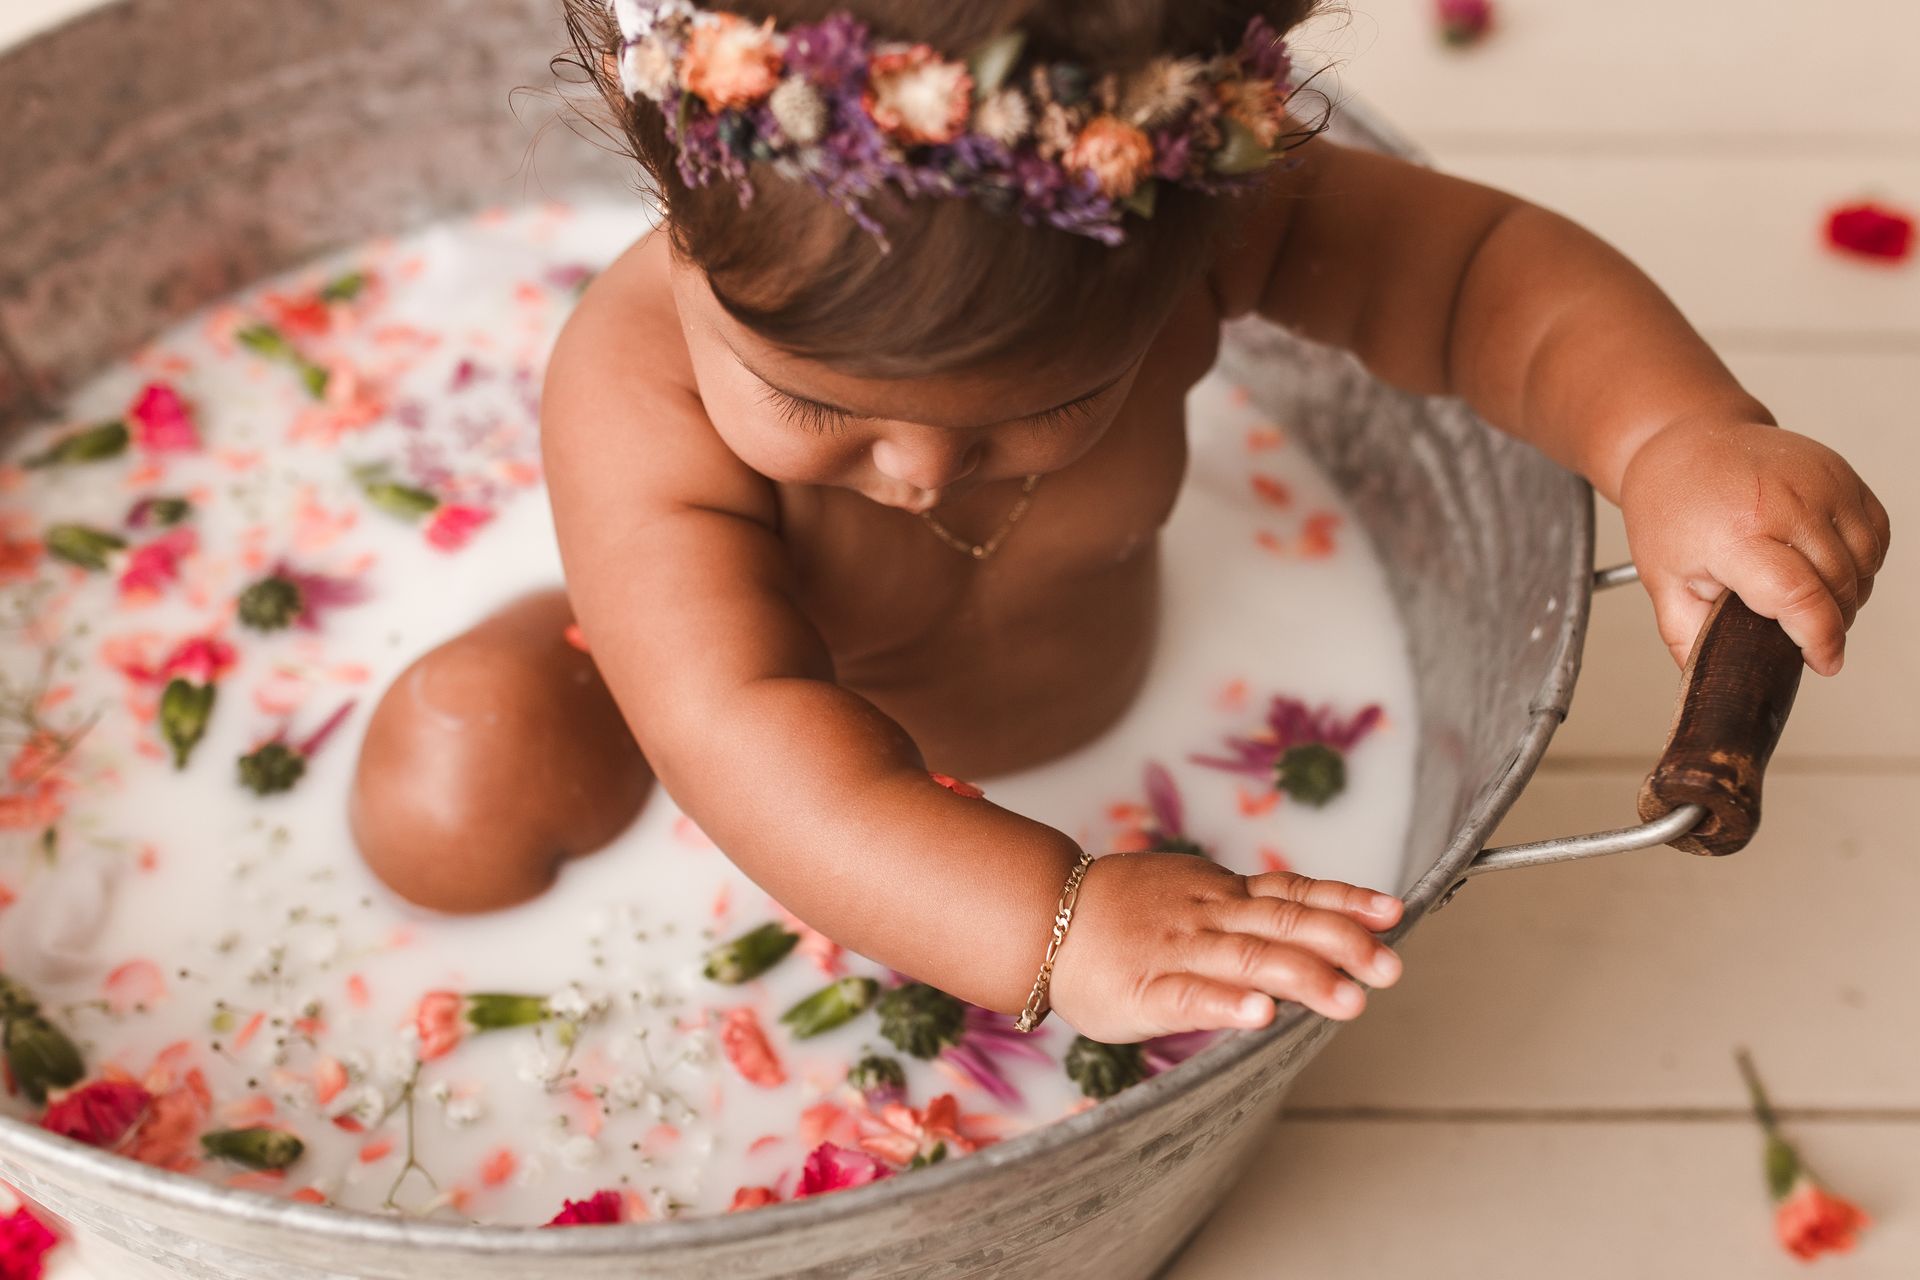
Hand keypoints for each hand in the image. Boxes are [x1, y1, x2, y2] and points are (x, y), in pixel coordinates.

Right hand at [1044, 851, 1403, 1043]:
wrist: (1041, 916)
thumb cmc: (1119, 917)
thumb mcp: (1187, 897)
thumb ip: (1241, 915)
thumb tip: (1309, 931)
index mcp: (1221, 897)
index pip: (1293, 893)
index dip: (1345, 902)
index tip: (1393, 912)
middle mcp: (1209, 918)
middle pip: (1285, 925)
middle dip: (1343, 944)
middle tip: (1391, 967)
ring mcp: (1179, 951)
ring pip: (1250, 960)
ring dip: (1304, 978)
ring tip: (1350, 1000)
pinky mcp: (1145, 989)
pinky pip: (1190, 997)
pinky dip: (1227, 1004)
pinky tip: (1262, 1016)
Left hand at [1619, 419, 1890, 674]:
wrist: (1685, 438)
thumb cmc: (1670, 506)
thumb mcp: (1661, 580)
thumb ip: (1690, 638)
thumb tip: (1717, 683)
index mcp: (1737, 533)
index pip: (1800, 598)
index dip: (1820, 639)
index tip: (1823, 663)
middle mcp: (1787, 503)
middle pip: (1839, 587)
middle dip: (1829, 622)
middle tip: (1798, 630)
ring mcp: (1821, 483)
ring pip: (1864, 565)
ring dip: (1848, 594)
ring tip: (1805, 596)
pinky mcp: (1842, 474)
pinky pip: (1875, 535)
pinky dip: (1862, 562)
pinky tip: (1824, 566)